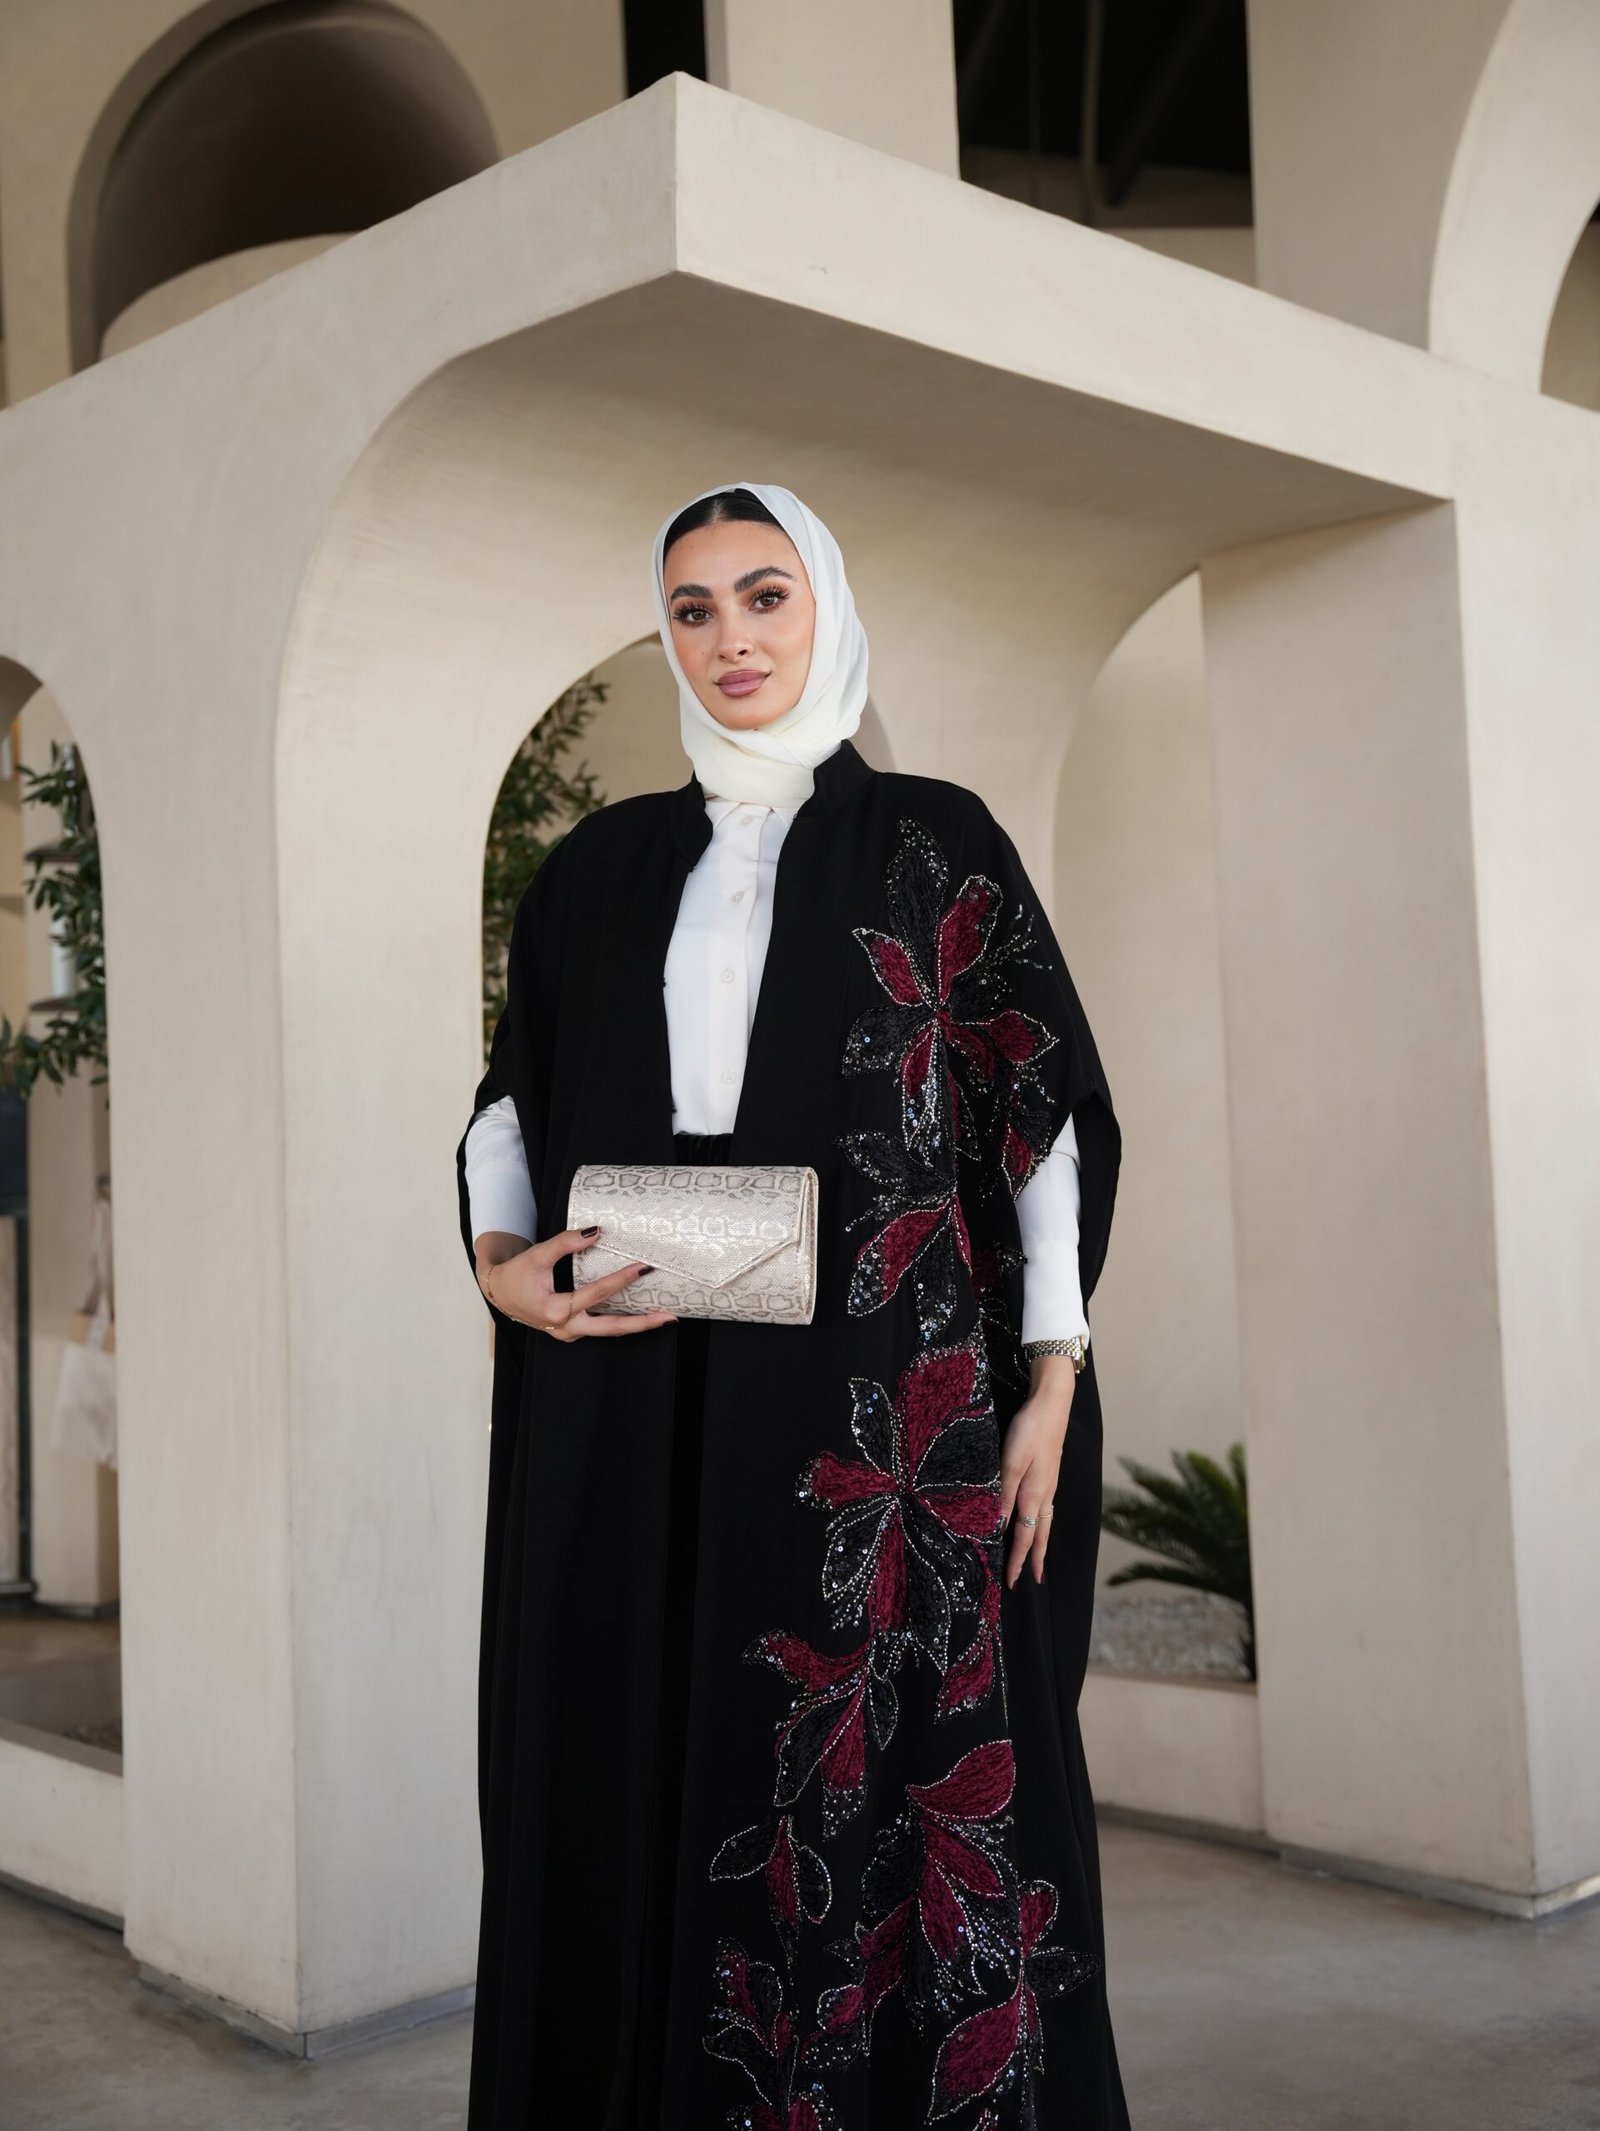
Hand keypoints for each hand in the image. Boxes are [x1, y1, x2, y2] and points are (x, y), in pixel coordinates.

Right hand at [475, 1226, 676, 1339]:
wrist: (498, 1292)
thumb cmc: (516, 1275)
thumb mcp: (537, 1255)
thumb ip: (565, 1242)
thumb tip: (596, 1231)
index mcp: (555, 1310)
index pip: (596, 1294)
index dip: (621, 1279)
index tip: (643, 1268)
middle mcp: (565, 1327)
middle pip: (611, 1328)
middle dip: (642, 1323)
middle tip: (669, 1316)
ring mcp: (569, 1332)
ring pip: (607, 1331)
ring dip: (635, 1325)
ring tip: (663, 1317)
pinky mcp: (571, 1330)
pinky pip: (600, 1327)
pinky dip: (621, 1322)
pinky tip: (639, 1314)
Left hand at [998, 1360, 1076, 1586]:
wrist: (1052, 1403)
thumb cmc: (1030, 1430)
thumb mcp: (1011, 1461)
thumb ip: (1004, 1494)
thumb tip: (998, 1526)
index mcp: (1034, 1494)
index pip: (1024, 1536)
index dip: (1017, 1560)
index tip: (1013, 1582)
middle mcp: (1045, 1493)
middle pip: (1040, 1534)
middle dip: (1033, 1558)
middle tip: (1031, 1580)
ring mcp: (1049, 1483)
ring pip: (1045, 1521)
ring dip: (1039, 1542)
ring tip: (1036, 1557)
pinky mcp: (1049, 1472)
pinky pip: (1045, 1507)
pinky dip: (1041, 1522)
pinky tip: (1036, 1518)